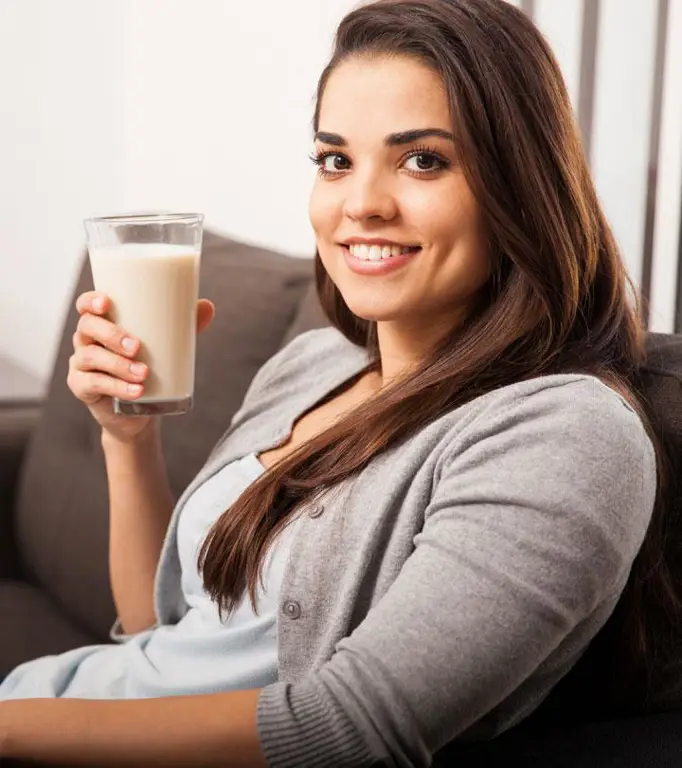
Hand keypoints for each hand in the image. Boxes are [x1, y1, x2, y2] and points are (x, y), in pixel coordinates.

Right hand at [67, 291, 214, 442]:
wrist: (139, 413)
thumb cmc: (148, 368)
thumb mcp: (166, 347)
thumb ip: (184, 326)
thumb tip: (208, 306)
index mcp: (102, 324)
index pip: (86, 305)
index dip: (91, 300)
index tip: (107, 303)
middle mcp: (86, 341)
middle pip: (87, 327)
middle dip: (111, 335)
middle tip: (137, 347)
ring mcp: (81, 365)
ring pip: (91, 357)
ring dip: (119, 364)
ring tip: (144, 373)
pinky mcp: (82, 388)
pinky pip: (93, 384)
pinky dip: (116, 387)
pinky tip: (136, 392)